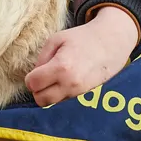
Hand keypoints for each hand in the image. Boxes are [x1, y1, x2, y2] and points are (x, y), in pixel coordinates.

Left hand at [25, 6, 140, 106]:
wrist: (111, 44)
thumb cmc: (82, 38)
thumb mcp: (56, 39)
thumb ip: (41, 58)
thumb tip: (34, 76)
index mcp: (61, 67)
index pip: (33, 84)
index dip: (30, 78)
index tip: (36, 71)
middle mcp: (70, 83)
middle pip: (41, 100)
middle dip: (37, 90)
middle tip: (42, 77)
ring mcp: (79, 92)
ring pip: (52, 103)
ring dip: (49, 93)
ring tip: (55, 77)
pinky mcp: (85, 95)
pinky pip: (64, 100)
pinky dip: (60, 93)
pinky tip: (65, 80)